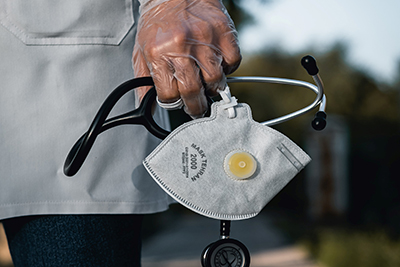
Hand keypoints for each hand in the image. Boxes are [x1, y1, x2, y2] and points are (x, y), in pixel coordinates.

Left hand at [133, 0, 240, 117]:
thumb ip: (143, 81)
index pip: (169, 95)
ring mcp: (205, 39)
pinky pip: (233, 62)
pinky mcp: (224, 32)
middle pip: (193, 92)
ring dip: (212, 89)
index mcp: (158, 53)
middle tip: (196, 108)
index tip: (178, 103)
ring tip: (206, 84)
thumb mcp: (142, 52)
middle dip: (196, 107)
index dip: (174, 104)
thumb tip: (147, 107)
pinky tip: (218, 65)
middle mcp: (182, 46)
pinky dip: (227, 69)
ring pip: (215, 80)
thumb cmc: (159, 22)